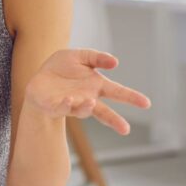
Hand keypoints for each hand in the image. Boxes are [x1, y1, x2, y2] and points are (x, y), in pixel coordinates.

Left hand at [25, 49, 150, 134]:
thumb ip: (97, 57)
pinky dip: (66, 105)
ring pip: (83, 111)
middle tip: (125, 129)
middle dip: (114, 120)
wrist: (38, 79)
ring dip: (86, 107)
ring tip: (91, 102)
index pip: (117, 92)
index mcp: (96, 86)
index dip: (131, 98)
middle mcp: (87, 98)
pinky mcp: (55, 106)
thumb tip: (115, 62)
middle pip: (104, 111)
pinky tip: (69, 100)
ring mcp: (72, 104)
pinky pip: (62, 107)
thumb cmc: (62, 68)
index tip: (146, 103)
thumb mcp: (80, 56)